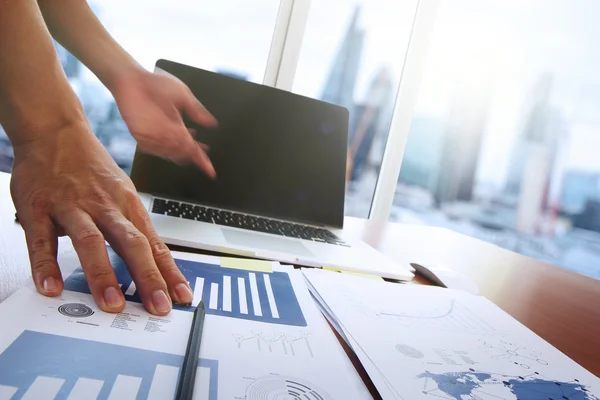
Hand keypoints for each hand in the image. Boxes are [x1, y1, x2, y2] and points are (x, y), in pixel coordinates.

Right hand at [10, 121, 193, 314]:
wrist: (56, 131)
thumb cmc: (92, 169)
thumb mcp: (122, 195)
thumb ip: (133, 229)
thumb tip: (155, 264)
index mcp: (128, 206)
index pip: (154, 245)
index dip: (169, 273)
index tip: (181, 297)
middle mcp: (105, 207)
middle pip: (132, 243)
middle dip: (147, 277)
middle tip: (157, 307)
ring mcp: (72, 207)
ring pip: (91, 241)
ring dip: (103, 274)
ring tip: (112, 304)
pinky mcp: (40, 208)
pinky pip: (42, 239)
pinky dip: (46, 265)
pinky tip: (51, 287)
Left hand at [112, 69, 217, 176]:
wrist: (132, 78)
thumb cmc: (156, 83)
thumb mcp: (183, 96)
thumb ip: (197, 111)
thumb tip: (212, 123)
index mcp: (179, 128)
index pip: (193, 148)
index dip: (202, 160)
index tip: (210, 170)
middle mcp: (167, 135)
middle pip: (182, 154)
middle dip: (191, 154)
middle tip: (199, 150)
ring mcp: (153, 136)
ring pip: (169, 152)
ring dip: (178, 150)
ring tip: (185, 140)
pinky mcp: (139, 134)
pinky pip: (151, 148)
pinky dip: (160, 147)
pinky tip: (167, 139)